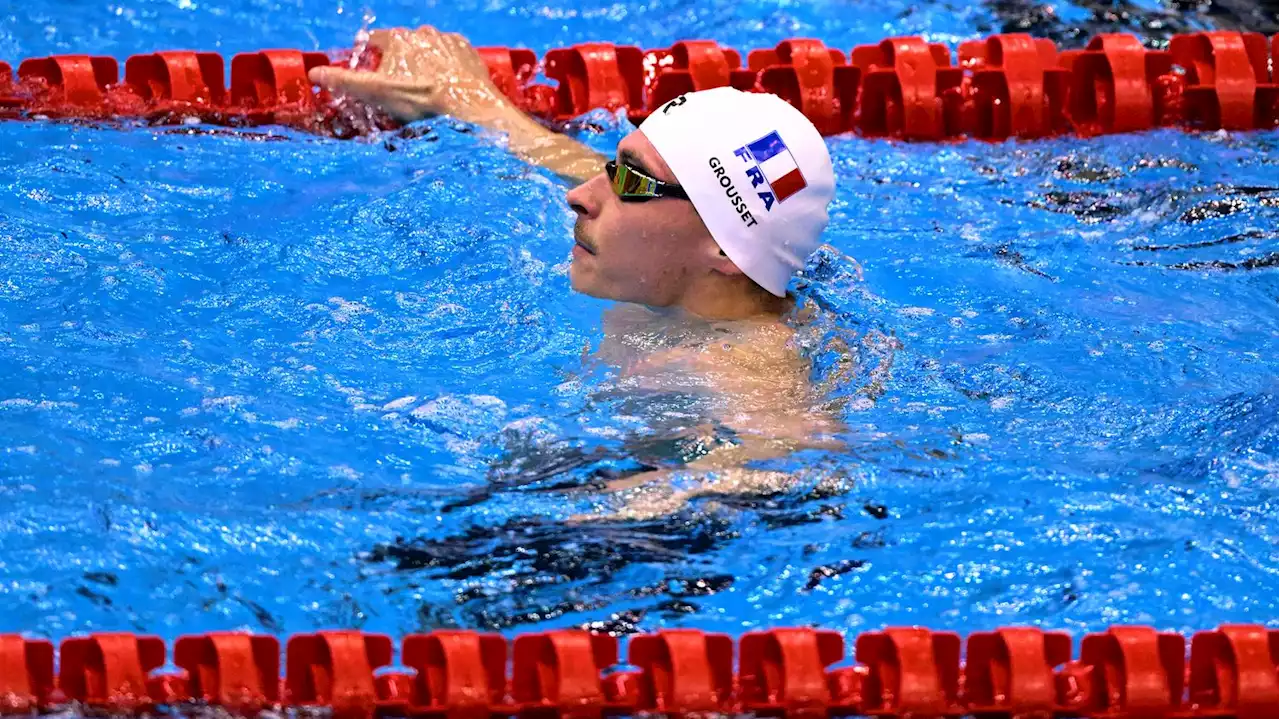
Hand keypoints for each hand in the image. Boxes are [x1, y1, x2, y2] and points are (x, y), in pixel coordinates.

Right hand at [309, 25, 512, 124]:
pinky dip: (447, 67)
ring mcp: (447, 39)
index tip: (372, 75)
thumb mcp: (377, 93)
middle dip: (397, 64)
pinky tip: (447, 85)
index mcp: (397, 38)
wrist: (468, 106)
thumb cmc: (421, 100)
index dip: (368, 58)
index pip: (372, 40)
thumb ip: (345, 82)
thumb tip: (315, 74)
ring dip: (423, 64)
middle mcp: (422, 31)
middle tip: (401, 89)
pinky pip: (451, 56)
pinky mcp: (467, 50)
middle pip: (401, 46)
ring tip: (426, 90)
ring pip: (427, 50)